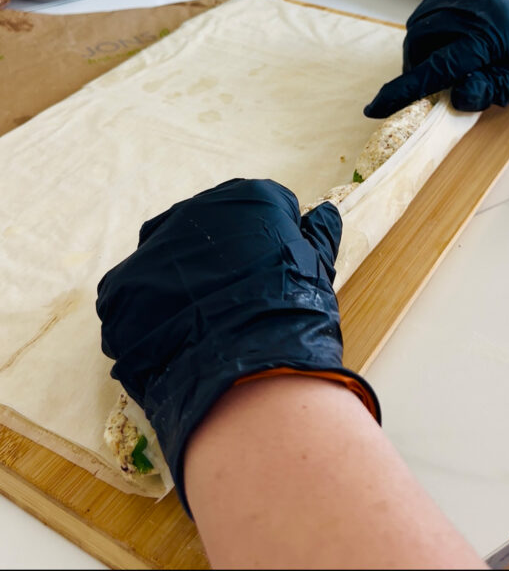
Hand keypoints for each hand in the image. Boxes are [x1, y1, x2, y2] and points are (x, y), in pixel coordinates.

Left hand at [95, 178, 379, 515]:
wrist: (249, 372)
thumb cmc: (293, 317)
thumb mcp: (316, 272)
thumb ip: (318, 237)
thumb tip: (326, 213)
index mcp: (246, 198)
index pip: (256, 211)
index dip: (265, 249)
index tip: (270, 281)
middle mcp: (195, 210)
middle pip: (205, 231)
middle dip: (218, 262)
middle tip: (234, 304)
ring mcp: (154, 246)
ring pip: (167, 262)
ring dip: (181, 286)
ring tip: (202, 327)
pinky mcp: (120, 285)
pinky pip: (133, 295)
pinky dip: (148, 316)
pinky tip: (173, 340)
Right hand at [364, 0, 508, 117]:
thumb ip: (493, 89)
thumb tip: (455, 96)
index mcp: (492, 31)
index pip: (437, 67)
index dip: (404, 91)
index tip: (377, 107)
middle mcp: (473, 2)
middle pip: (420, 41)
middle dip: (418, 67)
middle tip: (433, 87)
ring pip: (419, 24)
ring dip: (423, 48)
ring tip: (445, 62)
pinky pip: (429, 7)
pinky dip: (431, 27)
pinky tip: (450, 39)